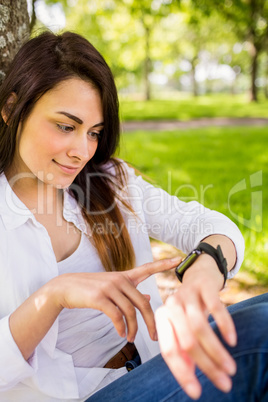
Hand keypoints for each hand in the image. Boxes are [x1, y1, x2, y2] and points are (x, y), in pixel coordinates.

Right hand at [53, 256, 181, 342]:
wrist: (65, 287)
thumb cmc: (91, 289)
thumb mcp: (112, 287)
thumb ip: (131, 291)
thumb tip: (149, 297)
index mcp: (124, 276)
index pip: (147, 268)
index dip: (164, 264)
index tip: (180, 258)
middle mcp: (119, 279)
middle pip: (143, 303)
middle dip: (151, 322)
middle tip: (154, 337)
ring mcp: (109, 287)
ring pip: (130, 311)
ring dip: (133, 329)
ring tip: (131, 338)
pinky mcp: (99, 297)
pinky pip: (116, 316)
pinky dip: (121, 327)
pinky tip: (121, 333)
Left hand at [155, 254, 236, 399]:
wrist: (199, 275)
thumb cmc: (190, 308)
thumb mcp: (182, 328)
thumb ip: (182, 351)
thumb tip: (189, 382)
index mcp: (162, 318)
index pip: (169, 350)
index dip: (181, 373)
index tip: (197, 393)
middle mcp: (171, 306)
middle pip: (186, 341)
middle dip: (206, 365)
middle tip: (224, 383)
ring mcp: (187, 295)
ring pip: (200, 327)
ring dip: (216, 351)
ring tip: (230, 368)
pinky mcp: (204, 287)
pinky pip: (215, 307)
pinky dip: (224, 325)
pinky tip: (232, 341)